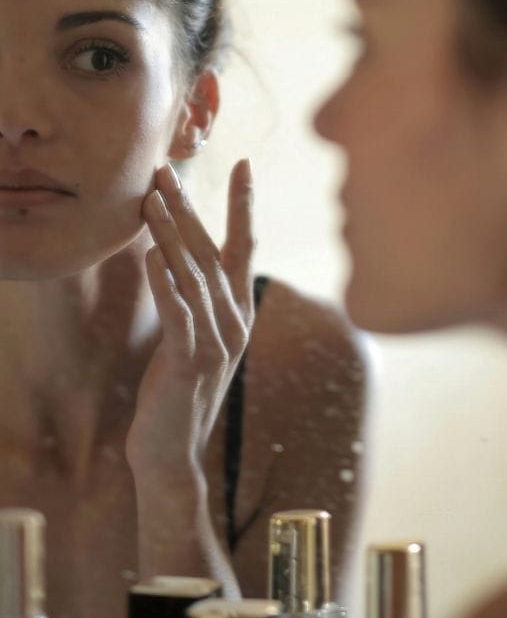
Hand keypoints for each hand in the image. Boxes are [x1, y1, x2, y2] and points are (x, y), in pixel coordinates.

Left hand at [125, 158, 255, 487]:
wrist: (172, 454)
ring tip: (151, 199)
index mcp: (238, 311)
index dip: (243, 204)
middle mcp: (235, 321)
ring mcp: (217, 342)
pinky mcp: (191, 362)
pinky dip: (166, 283)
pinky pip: (178, 314)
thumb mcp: (194, 337)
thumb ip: (196, 298)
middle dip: (188, 207)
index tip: (243, 163)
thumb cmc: (177, 391)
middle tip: (168, 169)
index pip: (245, 246)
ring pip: (193, 275)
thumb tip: (177, 252)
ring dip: (170, 233)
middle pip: (211, 251)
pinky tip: (152, 256)